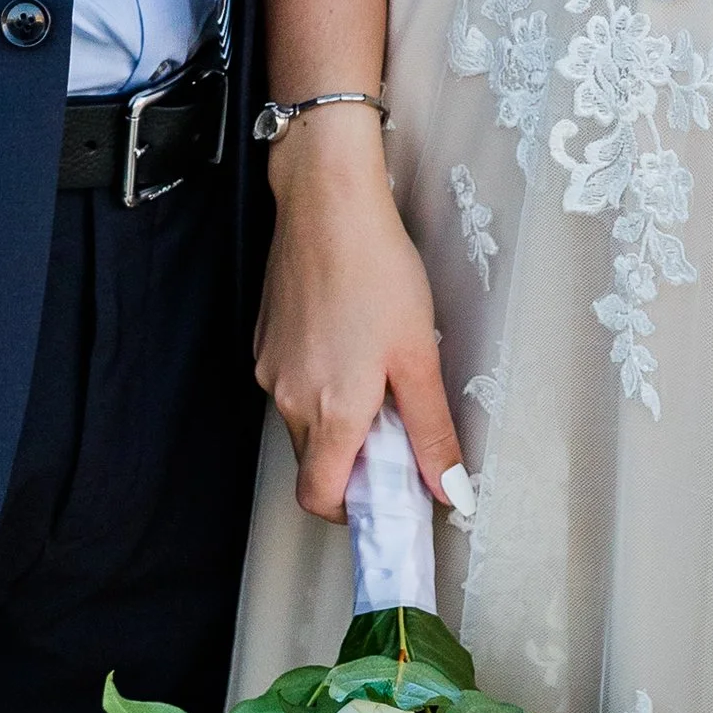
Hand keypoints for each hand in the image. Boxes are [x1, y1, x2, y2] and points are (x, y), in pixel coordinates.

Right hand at [254, 112, 462, 523]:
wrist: (326, 201)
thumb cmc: (377, 271)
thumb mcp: (420, 355)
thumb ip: (431, 431)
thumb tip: (448, 492)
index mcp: (330, 412)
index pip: (320, 498)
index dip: (353, 510)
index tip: (390, 492)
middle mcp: (288, 398)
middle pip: (314, 462)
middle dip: (354, 460)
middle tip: (399, 425)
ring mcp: (270, 368)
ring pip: (303, 422)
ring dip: (338, 419)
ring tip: (379, 369)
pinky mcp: (264, 340)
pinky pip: (292, 384)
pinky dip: (320, 383)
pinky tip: (351, 338)